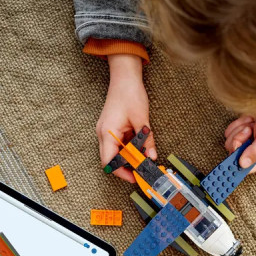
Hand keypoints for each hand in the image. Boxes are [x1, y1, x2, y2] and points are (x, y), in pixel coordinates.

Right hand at [96, 54, 157, 181]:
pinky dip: (129, 148)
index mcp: (108, 132)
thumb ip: (146, 140)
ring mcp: (106, 130)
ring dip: (129, 157)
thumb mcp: (142, 119)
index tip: (135, 178)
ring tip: (144, 159)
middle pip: (111, 159)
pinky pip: (119, 143)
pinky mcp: (112, 128)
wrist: (124, 77)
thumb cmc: (130, 94)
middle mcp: (104, 133)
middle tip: (142, 171)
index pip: (109, 161)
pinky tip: (140, 147)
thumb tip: (151, 157)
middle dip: (126, 167)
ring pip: (116, 152)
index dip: (121, 172)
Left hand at [223, 102, 255, 172]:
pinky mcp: (239, 131)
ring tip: (252, 124)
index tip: (232, 158)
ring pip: (230, 142)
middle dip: (240, 140)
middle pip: (234, 154)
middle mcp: (253, 151)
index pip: (247, 168)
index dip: (238, 163)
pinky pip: (229, 132)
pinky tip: (248, 120)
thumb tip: (242, 165)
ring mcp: (245, 141)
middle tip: (249, 131)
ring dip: (240, 130)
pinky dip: (237, 124)